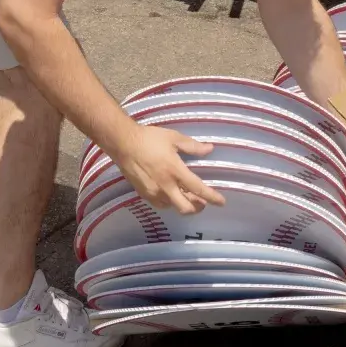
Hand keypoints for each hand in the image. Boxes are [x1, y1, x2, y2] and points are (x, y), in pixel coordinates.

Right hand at [110, 124, 224, 214]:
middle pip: (185, 207)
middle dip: (197, 207)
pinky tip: (172, 195)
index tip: (222, 202)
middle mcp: (165, 186)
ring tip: (188, 196)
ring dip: (183, 204)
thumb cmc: (150, 138)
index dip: (212, 197)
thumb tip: (210, 149)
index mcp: (175, 171)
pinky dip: (170, 202)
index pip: (198, 189)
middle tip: (203, 202)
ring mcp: (154, 192)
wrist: (123, 144)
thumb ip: (193, 146)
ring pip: (173, 207)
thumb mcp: (174, 138)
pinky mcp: (143, 194)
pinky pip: (161, 204)